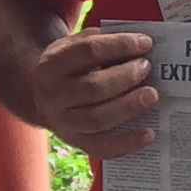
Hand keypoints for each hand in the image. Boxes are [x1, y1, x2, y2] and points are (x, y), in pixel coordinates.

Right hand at [27, 27, 160, 159]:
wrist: (39, 95)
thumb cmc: (67, 67)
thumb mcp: (72, 46)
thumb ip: (99, 42)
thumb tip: (138, 45)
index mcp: (51, 65)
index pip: (88, 51)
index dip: (120, 45)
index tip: (145, 43)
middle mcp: (52, 95)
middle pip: (93, 87)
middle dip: (126, 76)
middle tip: (146, 68)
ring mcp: (62, 122)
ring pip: (97, 118)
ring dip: (129, 106)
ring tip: (151, 95)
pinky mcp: (75, 141)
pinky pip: (101, 147)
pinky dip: (127, 143)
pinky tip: (148, 133)